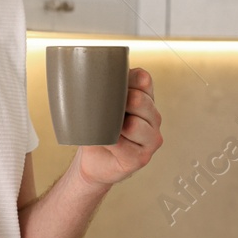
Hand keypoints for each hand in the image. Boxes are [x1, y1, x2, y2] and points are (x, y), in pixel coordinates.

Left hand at [76, 67, 161, 186]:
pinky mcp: (142, 158)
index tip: (108, 87)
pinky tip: (105, 143)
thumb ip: (102, 88)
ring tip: (105, 130)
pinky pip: (123, 146)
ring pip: (134, 125)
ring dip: (113, 127)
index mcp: (146, 99)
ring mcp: (151, 138)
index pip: (143, 79)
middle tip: (102, 112)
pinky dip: (109, 144)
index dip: (125, 80)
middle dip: (117, 104)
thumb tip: (85, 76)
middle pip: (139, 100)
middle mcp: (153, 117)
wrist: (94, 162)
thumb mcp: (100, 104)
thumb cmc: (97, 130)